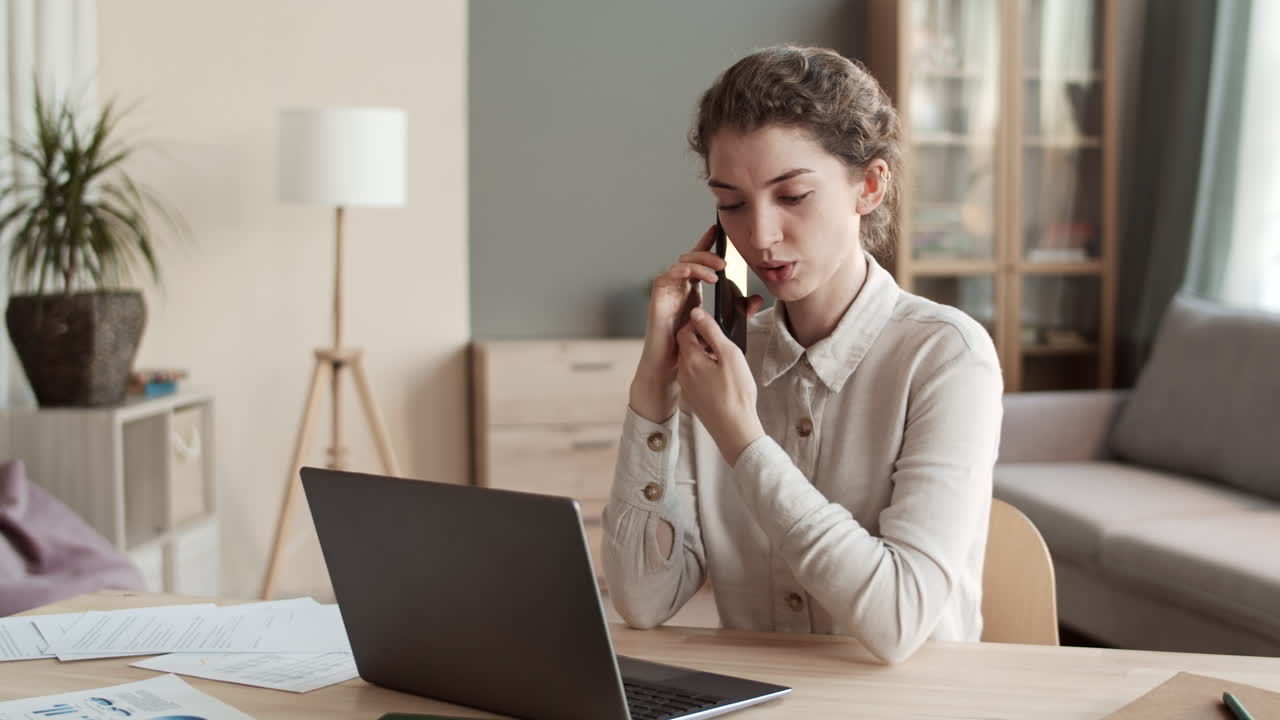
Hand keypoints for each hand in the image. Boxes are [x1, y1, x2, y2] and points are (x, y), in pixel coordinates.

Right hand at [630, 226, 724, 421]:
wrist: (670, 369)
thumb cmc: (691, 350)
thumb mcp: (721, 327)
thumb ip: (738, 313)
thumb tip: (755, 299)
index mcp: (691, 291)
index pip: (699, 261)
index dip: (706, 244)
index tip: (718, 230)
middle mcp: (678, 288)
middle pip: (690, 257)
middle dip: (707, 253)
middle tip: (725, 261)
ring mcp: (667, 292)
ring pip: (681, 263)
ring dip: (700, 262)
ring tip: (718, 271)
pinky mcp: (658, 299)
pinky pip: (668, 276)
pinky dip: (684, 271)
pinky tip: (700, 277)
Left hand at [675, 305, 765, 465]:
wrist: (735, 429)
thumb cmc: (736, 393)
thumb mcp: (729, 354)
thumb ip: (711, 331)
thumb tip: (697, 313)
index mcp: (689, 359)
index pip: (685, 330)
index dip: (698, 323)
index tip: (714, 325)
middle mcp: (683, 372)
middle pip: (687, 346)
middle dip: (703, 340)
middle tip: (724, 343)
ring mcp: (687, 387)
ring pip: (692, 361)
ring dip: (705, 355)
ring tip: (726, 360)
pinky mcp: (693, 398)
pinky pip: (695, 376)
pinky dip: (706, 370)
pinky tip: (722, 377)